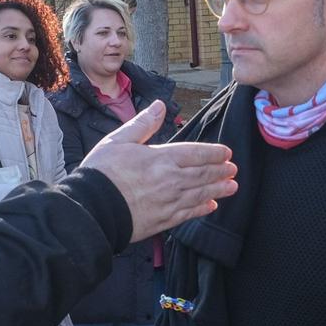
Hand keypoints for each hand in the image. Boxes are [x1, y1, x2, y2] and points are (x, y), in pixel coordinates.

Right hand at [80, 101, 237, 242]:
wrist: (92, 208)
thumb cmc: (101, 172)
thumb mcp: (119, 140)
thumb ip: (143, 124)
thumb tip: (159, 105)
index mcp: (161, 158)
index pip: (196, 153)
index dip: (214, 153)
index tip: (227, 153)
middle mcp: (170, 180)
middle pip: (203, 174)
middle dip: (220, 171)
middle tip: (233, 170)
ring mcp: (169, 201)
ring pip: (200, 193)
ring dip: (218, 189)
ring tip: (232, 187)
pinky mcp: (163, 220)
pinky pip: (189, 213)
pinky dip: (202, 209)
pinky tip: (211, 206)